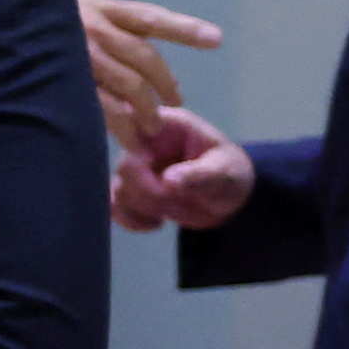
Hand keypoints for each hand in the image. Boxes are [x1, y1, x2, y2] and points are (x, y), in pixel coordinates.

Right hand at [78, 0, 222, 150]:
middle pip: (144, 58)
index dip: (184, 29)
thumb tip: (138, 45)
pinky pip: (100, 104)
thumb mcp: (70, 9)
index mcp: (100, 7)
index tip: (215, 39)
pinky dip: (119, 123)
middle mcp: (92, 27)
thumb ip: (102, 23)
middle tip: (174, 106)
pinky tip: (128, 138)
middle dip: (164, 86)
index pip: (149, 17)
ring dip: (146, 110)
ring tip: (151, 131)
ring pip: (127, 85)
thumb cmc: (33, 21)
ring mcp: (79, 53)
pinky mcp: (65, 78)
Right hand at [110, 104, 255, 231]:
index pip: (135, 127)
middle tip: (171, 200)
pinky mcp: (133, 190)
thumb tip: (167, 183)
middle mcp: (145, 143)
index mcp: (167, 125)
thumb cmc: (232, 174)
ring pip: (118, 190)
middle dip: (148, 192)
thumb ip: (195, 176)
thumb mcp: (222, 173)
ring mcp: (137, 168)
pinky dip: (130, 220)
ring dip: (142, 208)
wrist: (231, 199)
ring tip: (166, 214)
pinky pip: (116, 206)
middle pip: (126, 168)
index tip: (158, 174)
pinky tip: (155, 224)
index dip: (139, 154)